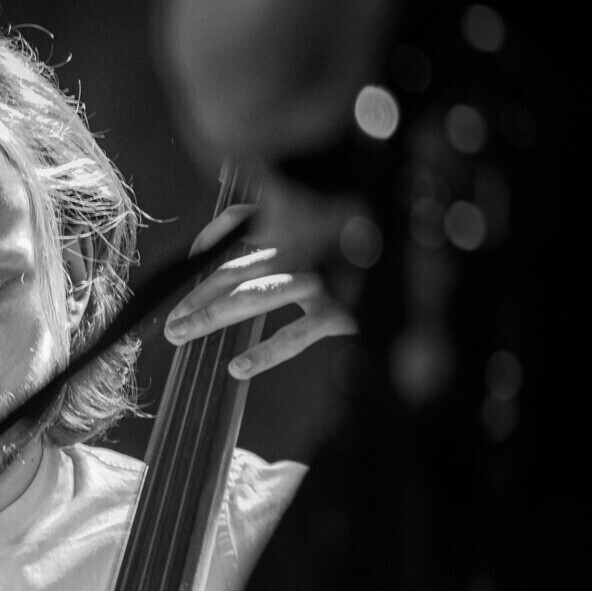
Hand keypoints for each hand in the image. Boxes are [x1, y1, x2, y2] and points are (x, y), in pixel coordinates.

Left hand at [163, 203, 358, 379]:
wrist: (421, 276)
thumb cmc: (366, 258)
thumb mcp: (325, 236)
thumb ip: (282, 235)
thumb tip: (227, 242)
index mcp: (298, 226)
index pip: (240, 221)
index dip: (208, 241)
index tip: (185, 264)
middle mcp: (307, 245)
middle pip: (235, 266)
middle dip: (197, 293)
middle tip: (170, 321)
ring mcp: (323, 276)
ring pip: (255, 293)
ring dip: (211, 315)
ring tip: (182, 335)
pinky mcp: (341, 308)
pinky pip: (296, 333)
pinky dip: (266, 353)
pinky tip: (238, 369)